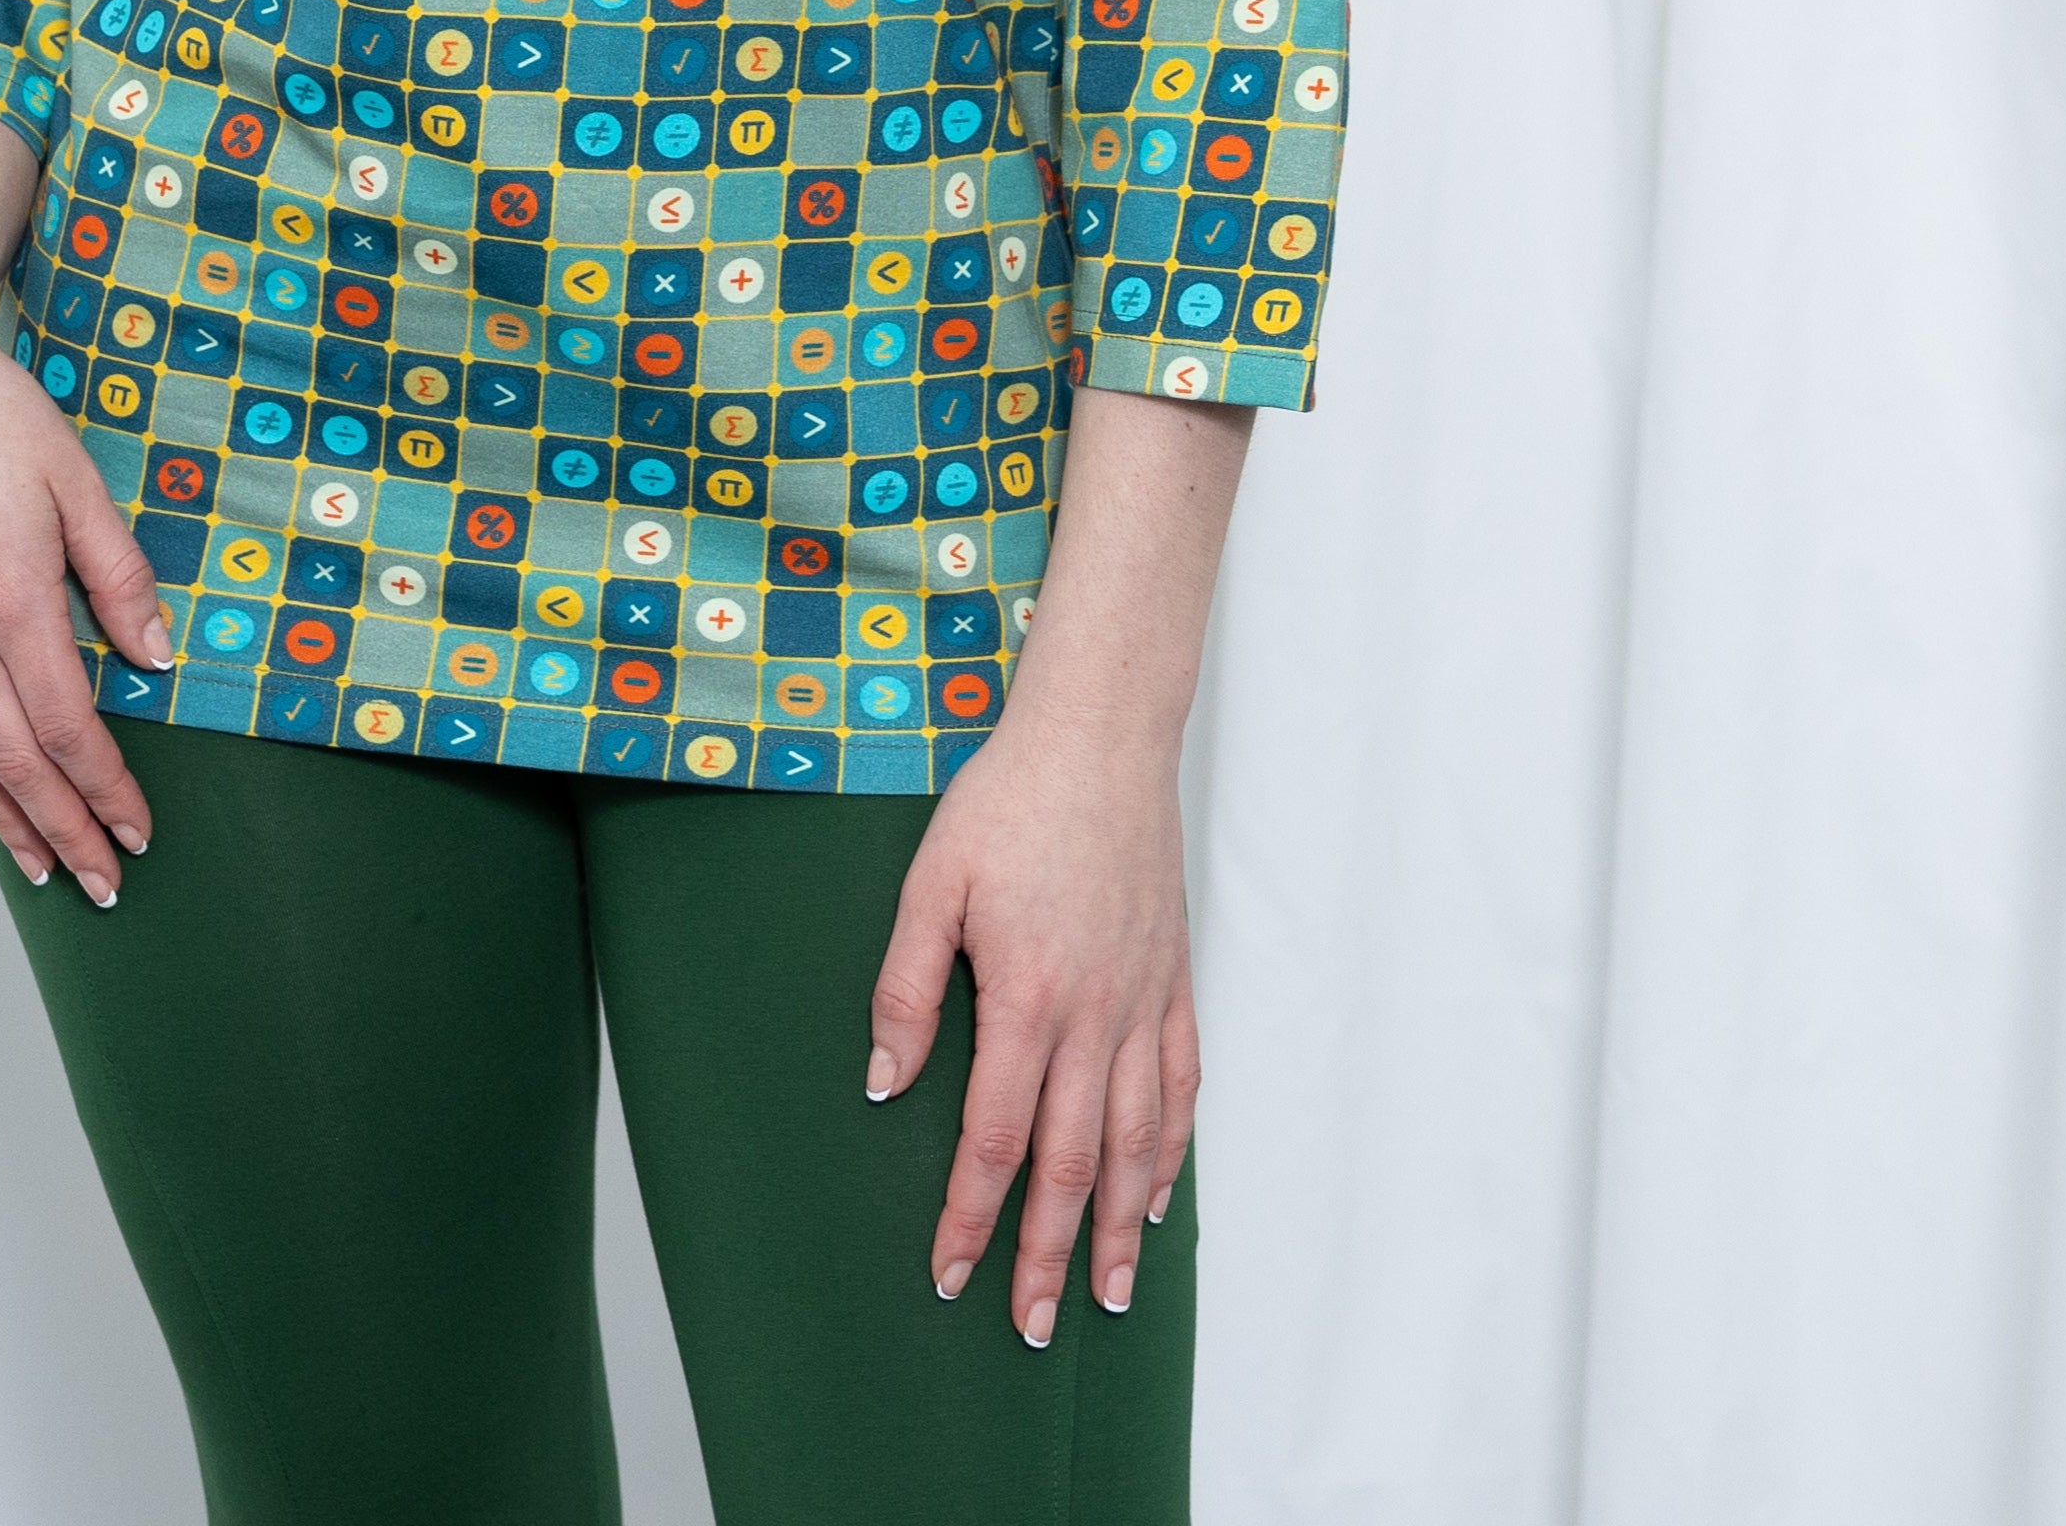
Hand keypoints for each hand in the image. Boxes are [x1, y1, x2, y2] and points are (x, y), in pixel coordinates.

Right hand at [0, 145, 176, 899]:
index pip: (65, 724)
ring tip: (43, 867)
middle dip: (64, 828)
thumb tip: (155, 659)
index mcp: (10, 596)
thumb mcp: (78, 478)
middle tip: (104, 883)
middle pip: (12, 759)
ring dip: (5, 818)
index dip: (105, 786)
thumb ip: (120, 574)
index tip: (139, 829)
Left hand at [866, 691, 1199, 1345]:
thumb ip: (907, 987)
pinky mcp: (1172, 980)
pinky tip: (1157, 1198)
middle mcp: (1094, 1016)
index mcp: (1027, 999)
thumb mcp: (930, 883)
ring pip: (1136, 1141)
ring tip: (1107, 1295)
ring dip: (1119, 1226)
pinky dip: (1172, 1151)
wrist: (1099, 738)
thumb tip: (886, 1085)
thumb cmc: (1007, 802)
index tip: (947, 1273)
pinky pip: (1180, 1085)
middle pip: (1072, 1164)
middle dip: (1048, 1254)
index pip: (996, 1140)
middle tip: (1033, 1326)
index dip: (969, 1215)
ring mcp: (1142, 1001)